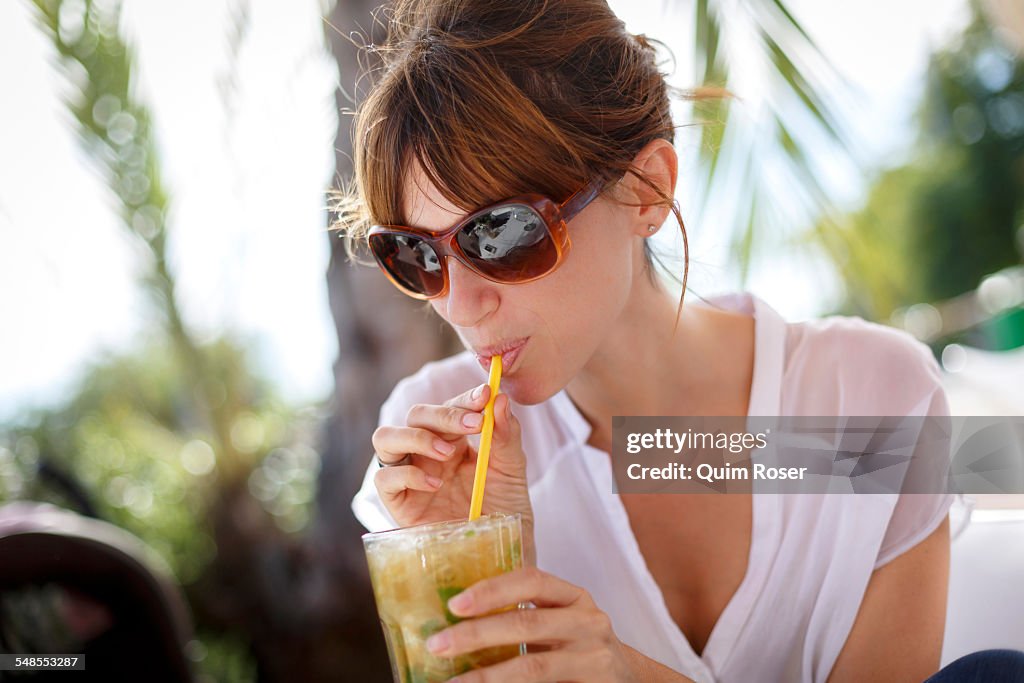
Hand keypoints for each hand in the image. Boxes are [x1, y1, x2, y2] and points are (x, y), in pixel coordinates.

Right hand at [371, 384, 535, 561]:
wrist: (503, 554)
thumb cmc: (505, 510)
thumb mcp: (512, 470)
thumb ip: (506, 435)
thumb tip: (499, 399)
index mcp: (455, 439)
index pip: (449, 405)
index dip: (463, 397)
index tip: (484, 395)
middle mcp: (427, 453)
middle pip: (416, 415)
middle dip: (443, 414)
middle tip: (472, 425)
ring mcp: (410, 475)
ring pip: (385, 437)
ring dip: (416, 437)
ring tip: (447, 453)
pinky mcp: (398, 503)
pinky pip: (384, 479)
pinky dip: (407, 474)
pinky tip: (435, 485)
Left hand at [423, 567, 637, 682]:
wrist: (631, 680)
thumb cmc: (579, 648)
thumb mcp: (560, 621)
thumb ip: (524, 615)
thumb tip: (454, 622)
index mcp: (574, 597)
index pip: (532, 581)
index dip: (493, 590)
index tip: (455, 604)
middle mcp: (588, 622)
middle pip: (527, 624)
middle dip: (477, 635)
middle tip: (438, 645)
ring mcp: (595, 659)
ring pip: (534, 667)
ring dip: (488, 677)